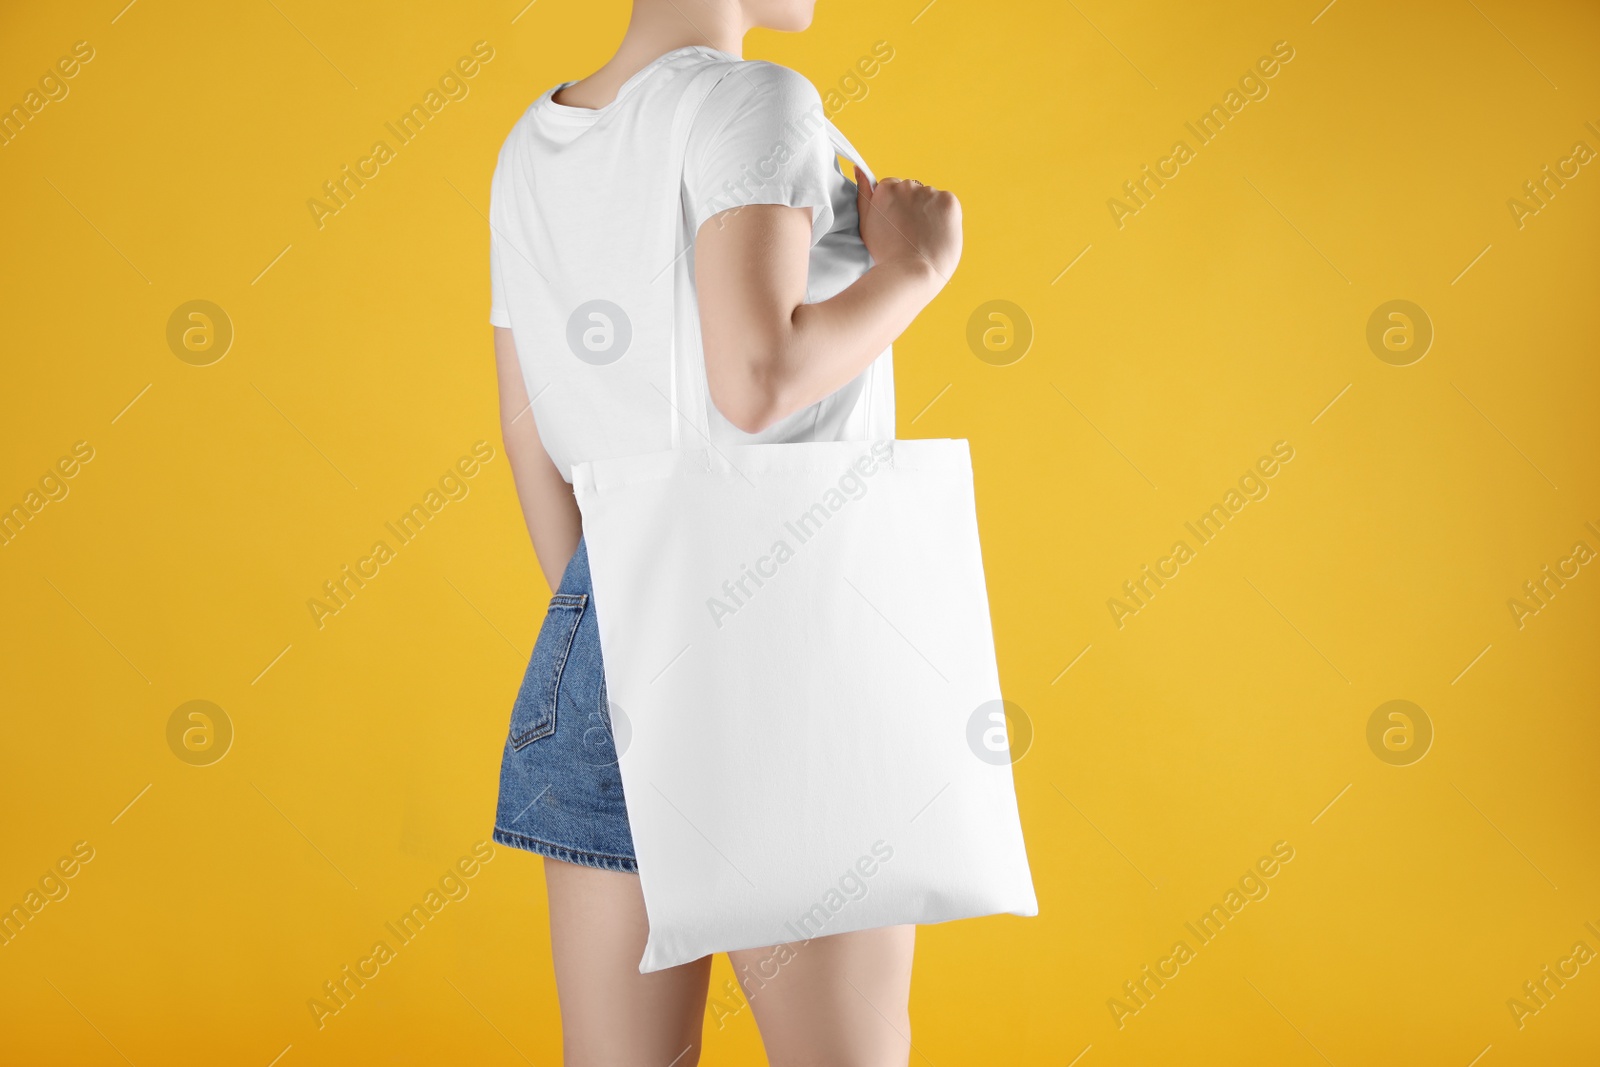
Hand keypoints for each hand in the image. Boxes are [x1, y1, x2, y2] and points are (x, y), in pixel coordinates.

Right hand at [855, 165, 961, 283]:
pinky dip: (945, 218)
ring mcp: (930, 192)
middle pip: (913, 192)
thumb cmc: (885, 253)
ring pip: (931, 199)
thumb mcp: (865, 223)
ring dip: (930, 213)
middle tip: (910, 234)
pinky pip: (947, 205)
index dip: (896, 210)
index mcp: (887, 187)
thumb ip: (863, 194)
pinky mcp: (949, 201)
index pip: (894, 189)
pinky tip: (937, 234)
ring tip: (924, 238)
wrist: (912, 272)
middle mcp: (908, 185)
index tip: (896, 226)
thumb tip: (858, 169)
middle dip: (913, 208)